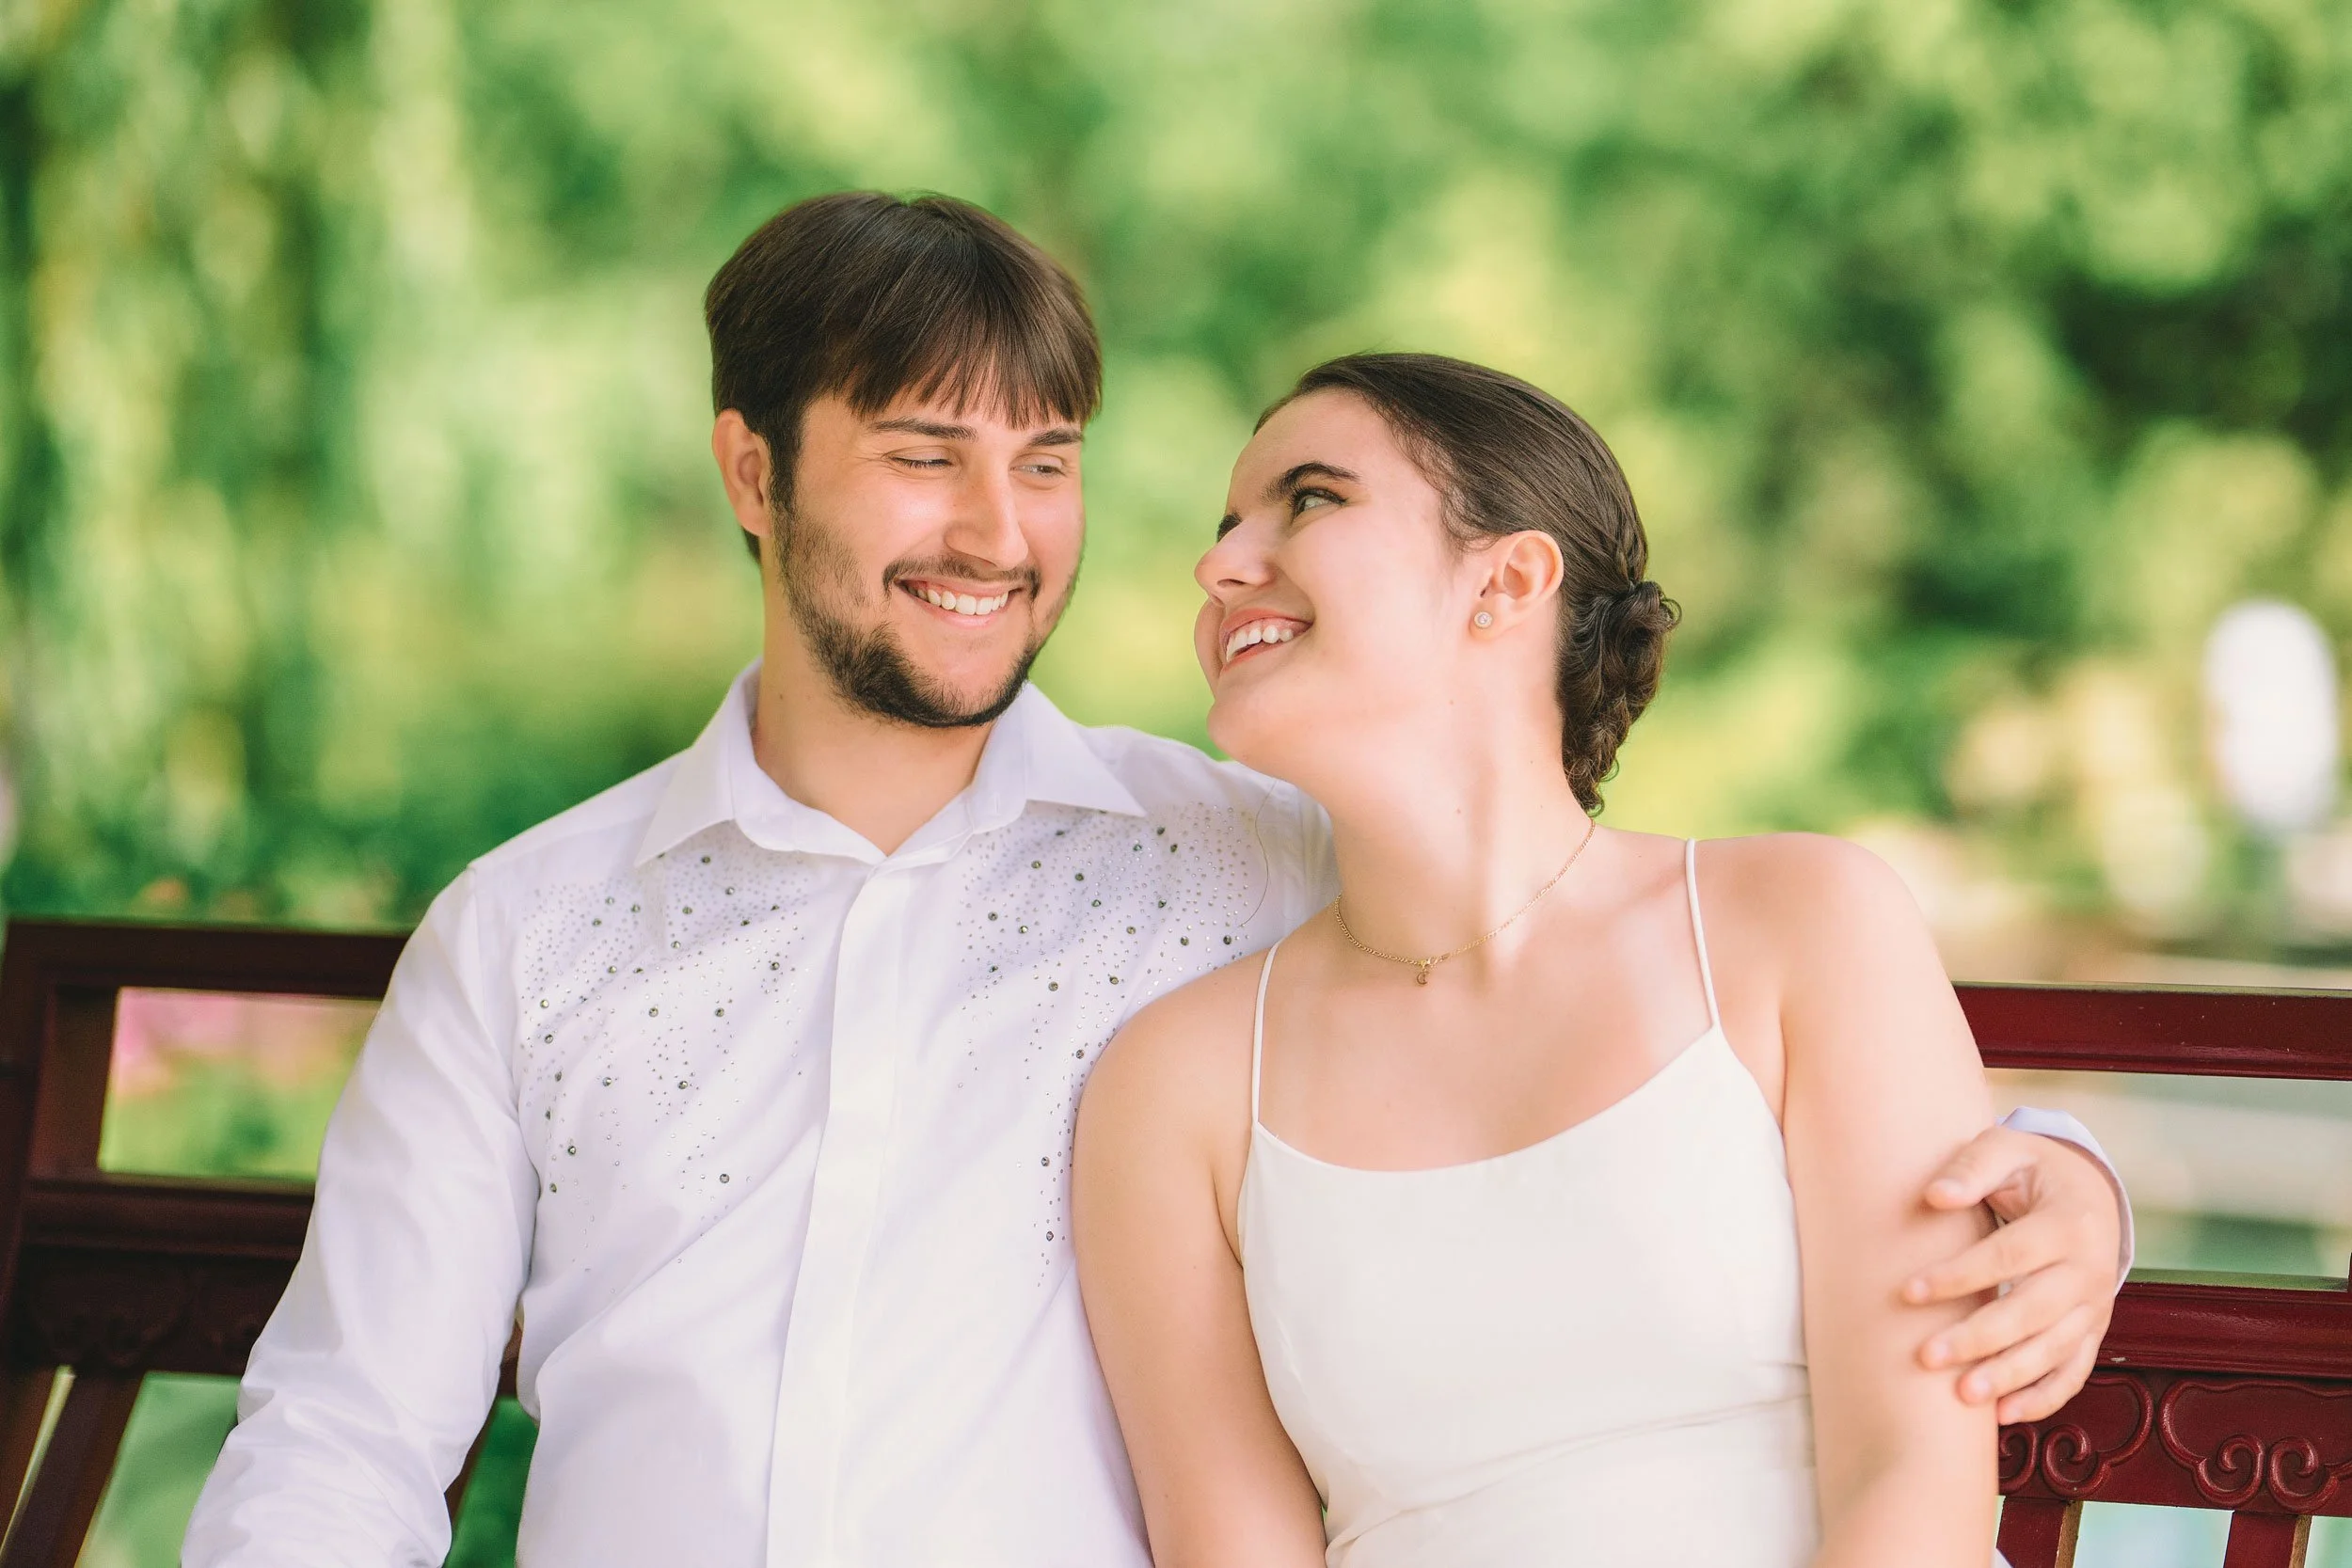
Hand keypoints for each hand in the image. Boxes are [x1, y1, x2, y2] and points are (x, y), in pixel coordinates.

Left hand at [1902, 1126, 2123, 1422]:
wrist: (2092, 1191)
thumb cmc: (2032, 1170)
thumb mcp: (2006, 1150)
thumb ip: (1971, 1168)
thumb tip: (1935, 1196)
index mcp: (2068, 1224)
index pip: (2009, 1256)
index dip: (1959, 1276)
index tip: (1908, 1292)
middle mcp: (2090, 1270)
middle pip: (2032, 1312)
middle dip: (1979, 1338)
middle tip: (1927, 1357)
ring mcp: (2096, 1306)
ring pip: (2054, 1350)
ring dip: (2009, 1376)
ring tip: (1962, 1396)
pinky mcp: (2093, 1330)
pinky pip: (2074, 1371)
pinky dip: (2044, 1397)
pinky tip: (2004, 1414)